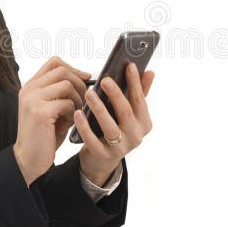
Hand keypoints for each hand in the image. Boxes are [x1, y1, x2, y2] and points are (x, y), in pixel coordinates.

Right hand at [13, 56, 90, 185]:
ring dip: (78, 99)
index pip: (54, 62)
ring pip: (66, 85)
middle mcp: (29, 89)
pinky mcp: (40, 112)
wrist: (29, 158)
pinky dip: (74, 112)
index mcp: (31, 86)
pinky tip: (70, 122)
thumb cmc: (44, 135)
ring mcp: (33, 99)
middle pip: (62, 71)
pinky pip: (67, 103)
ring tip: (75, 113)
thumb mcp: (52, 108)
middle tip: (84, 99)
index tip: (85, 78)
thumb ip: (62, 92)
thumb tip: (86, 78)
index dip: (73, 68)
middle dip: (79, 83)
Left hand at [75, 62, 154, 186]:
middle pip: (126, 112)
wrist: (102, 160)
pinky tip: (78, 113)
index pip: (140, 100)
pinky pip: (93, 140)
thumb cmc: (116, 129)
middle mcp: (135, 136)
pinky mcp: (103, 155)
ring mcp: (120, 148)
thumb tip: (150, 72)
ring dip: (99, 108)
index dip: (135, 82)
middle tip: (105, 79)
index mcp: (143, 123)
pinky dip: (85, 126)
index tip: (130, 66)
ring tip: (89, 93)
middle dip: (116, 94)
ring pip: (110, 126)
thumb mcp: (129, 113)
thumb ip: (139, 94)